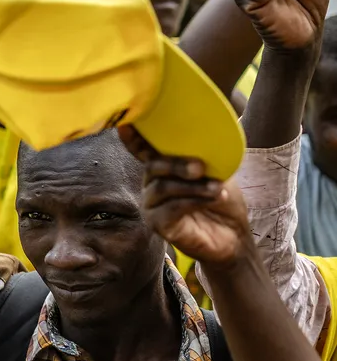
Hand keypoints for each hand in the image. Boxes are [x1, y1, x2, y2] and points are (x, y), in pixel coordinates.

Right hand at [122, 128, 248, 264]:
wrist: (233, 235)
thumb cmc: (222, 201)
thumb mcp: (218, 172)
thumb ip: (205, 158)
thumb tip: (203, 140)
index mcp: (163, 168)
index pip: (143, 150)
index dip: (133, 138)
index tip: (126, 124)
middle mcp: (151, 184)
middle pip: (153, 167)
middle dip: (176, 164)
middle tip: (199, 168)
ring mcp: (151, 205)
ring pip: (163, 188)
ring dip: (193, 187)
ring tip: (217, 190)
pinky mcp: (157, 224)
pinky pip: (169, 209)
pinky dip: (193, 202)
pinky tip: (211, 200)